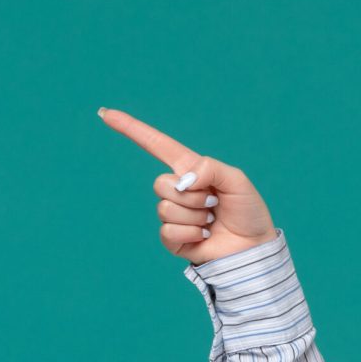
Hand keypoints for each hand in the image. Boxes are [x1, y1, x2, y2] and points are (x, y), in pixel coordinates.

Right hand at [97, 108, 277, 264]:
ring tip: (211, 221)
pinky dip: (190, 234)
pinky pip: (167, 231)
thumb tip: (181, 181)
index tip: (106, 114)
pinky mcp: (173, 239)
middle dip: (191, 196)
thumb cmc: (248, 212)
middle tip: (214, 204)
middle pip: (160, 184)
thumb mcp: (236, 180)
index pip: (156, 145)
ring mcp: (174, 215)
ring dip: (194, 216)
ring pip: (165, 209)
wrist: (254, 247)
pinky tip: (204, 236)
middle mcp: (178, 190)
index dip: (131, 129)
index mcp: (190, 170)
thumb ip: (210, 168)